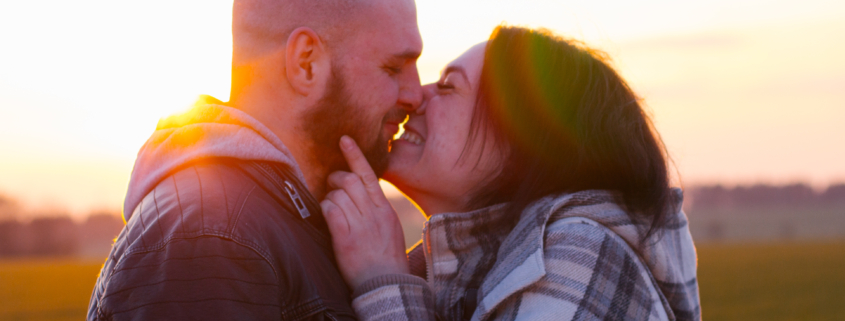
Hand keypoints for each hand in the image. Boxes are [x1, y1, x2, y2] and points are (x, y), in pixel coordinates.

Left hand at [321, 135, 409, 289]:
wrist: (386, 284)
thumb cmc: (387, 258)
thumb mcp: (390, 228)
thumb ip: (377, 209)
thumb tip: (362, 192)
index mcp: (385, 209)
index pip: (368, 175)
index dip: (355, 155)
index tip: (344, 139)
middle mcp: (373, 214)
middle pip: (350, 181)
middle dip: (335, 178)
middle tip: (331, 184)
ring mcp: (360, 225)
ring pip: (338, 194)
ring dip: (330, 196)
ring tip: (331, 206)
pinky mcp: (345, 238)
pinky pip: (330, 211)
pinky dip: (325, 209)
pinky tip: (328, 216)